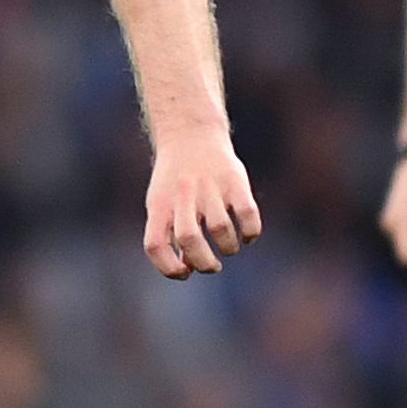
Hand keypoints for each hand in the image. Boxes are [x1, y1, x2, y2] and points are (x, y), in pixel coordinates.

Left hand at [142, 125, 261, 278]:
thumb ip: (169, 236)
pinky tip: (247, 235)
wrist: (189, 134)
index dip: (168, 268)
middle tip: (212, 267)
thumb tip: (189, 269)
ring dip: (228, 247)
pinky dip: (250, 232)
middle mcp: (183, 196)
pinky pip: (247, 213)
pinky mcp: (235, 181)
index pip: (156, 245)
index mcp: (159, 206)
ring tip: (228, 247)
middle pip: (188, 238)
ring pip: (220, 228)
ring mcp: (209, 187)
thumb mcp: (161, 204)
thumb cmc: (174, 182)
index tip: (185, 273)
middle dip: (203, 262)